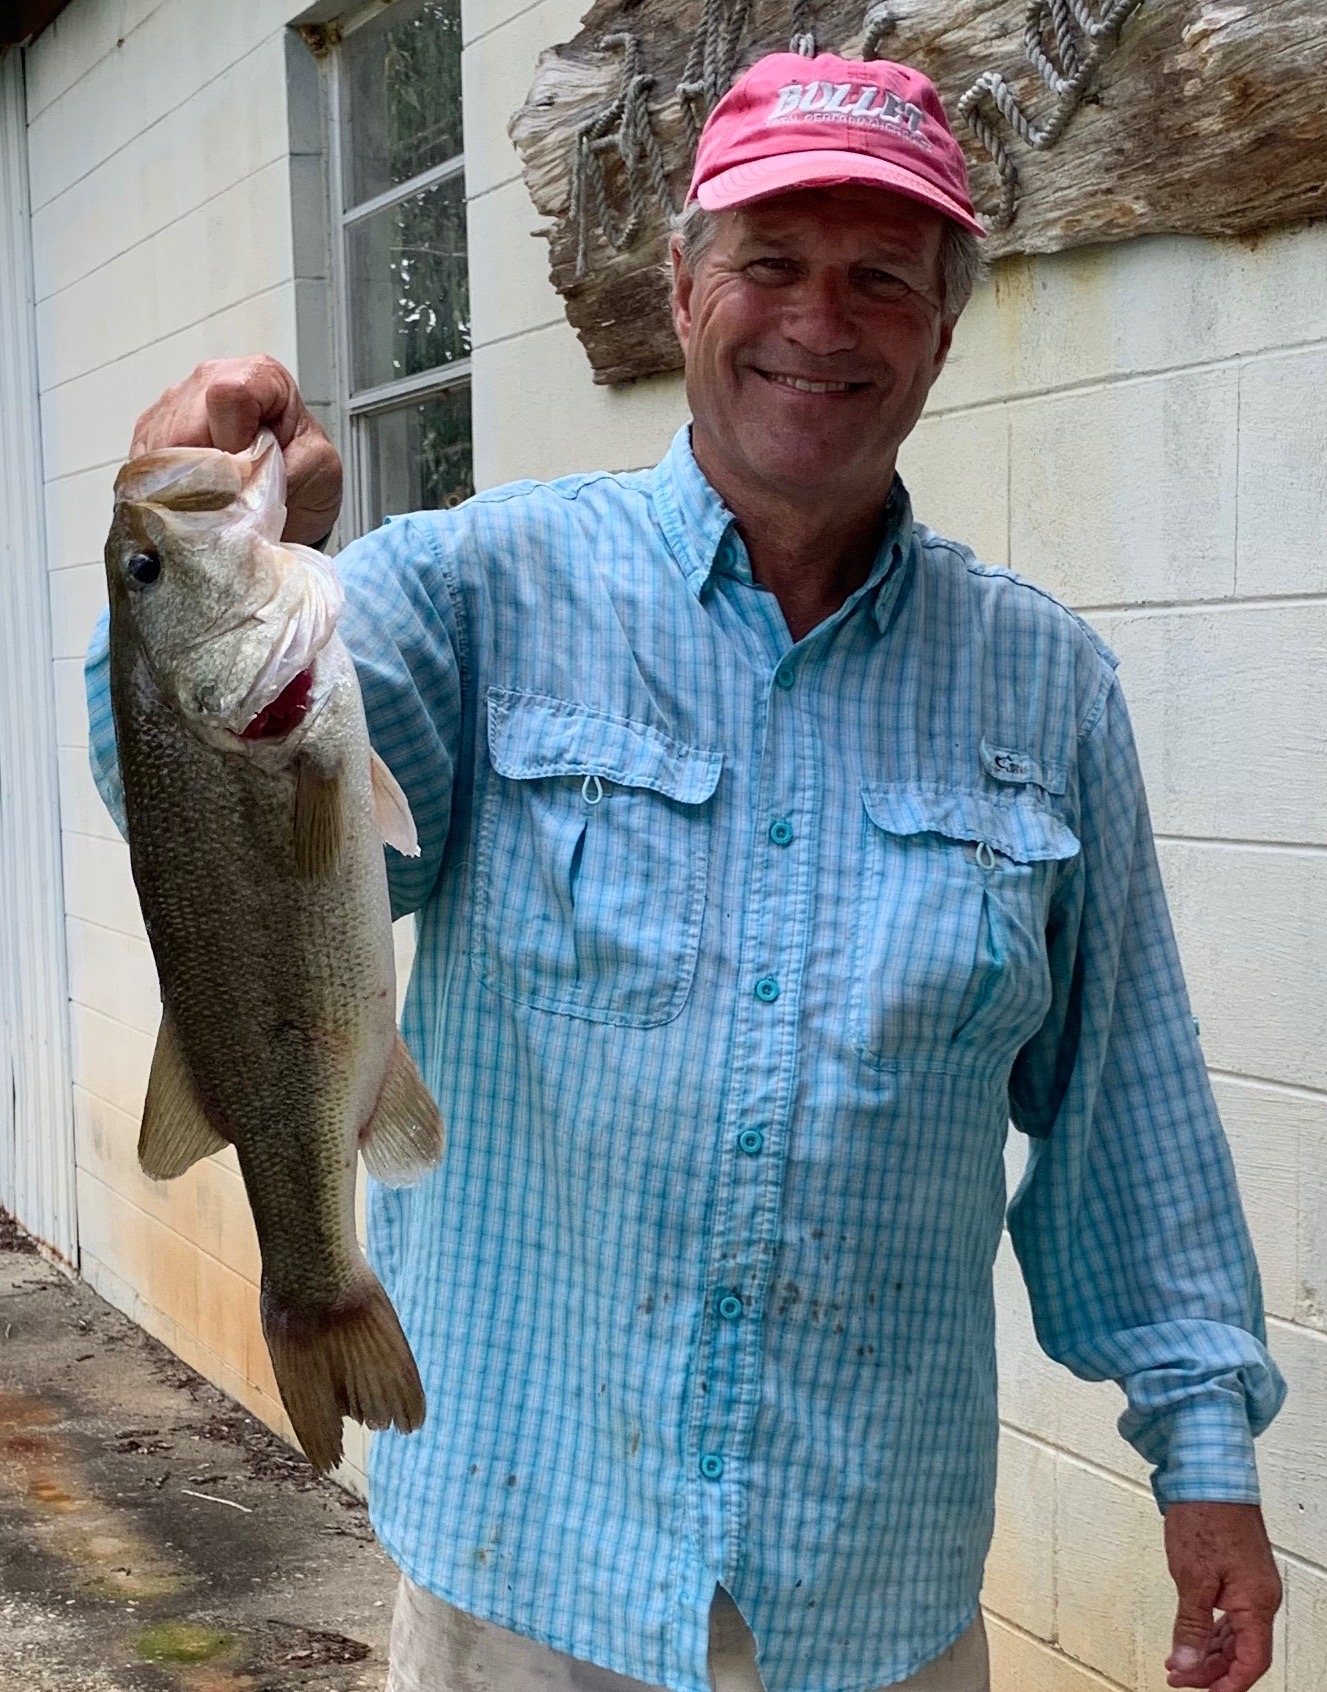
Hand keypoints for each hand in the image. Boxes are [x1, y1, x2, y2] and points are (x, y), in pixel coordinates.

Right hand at [130, 355, 341, 545]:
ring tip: (214, 503)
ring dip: (183, 485)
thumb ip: (289, 467)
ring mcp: (175, 403)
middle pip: (184, 426)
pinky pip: (143, 463)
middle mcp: (210, 378)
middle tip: (229, 499)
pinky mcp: (150, 433)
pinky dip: (163, 489)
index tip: (248, 470)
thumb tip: (245, 479)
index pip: (228, 397)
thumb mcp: (320, 470)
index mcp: (259, 376)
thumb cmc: (307, 474)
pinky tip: (190, 500)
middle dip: (204, 471)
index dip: (233, 441)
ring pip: (158, 448)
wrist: (292, 496)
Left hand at [1164, 1502, 1280, 1690]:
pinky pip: (1230, 1615)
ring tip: (1179, 1662)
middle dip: (1211, 1670)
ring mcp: (1251, 1585)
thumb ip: (1190, 1624)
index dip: (1228, 1683)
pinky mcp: (1238, 1574)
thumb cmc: (1206, 1515)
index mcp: (1257, 1602)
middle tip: (1179, 1677)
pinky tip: (1192, 1637)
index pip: (1251, 1661)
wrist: (1208, 1474)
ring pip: (1236, 1635)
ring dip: (1209, 1652)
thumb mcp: (1191, 1576)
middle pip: (1243, 1651)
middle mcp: (1260, 1597)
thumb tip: (1185, 1662)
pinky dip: (1210, 1630)